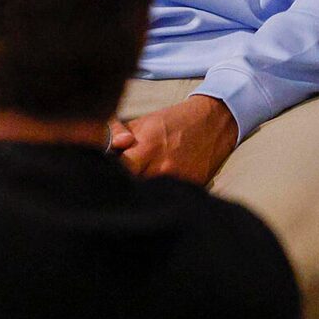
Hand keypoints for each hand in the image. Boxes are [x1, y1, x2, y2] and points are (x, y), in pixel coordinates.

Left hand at [113, 94, 239, 185]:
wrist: (214, 121)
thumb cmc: (173, 121)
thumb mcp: (143, 121)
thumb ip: (117, 133)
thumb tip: (106, 147)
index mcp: (147, 147)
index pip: (118, 170)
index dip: (109, 173)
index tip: (104, 174)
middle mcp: (162, 166)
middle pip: (132, 187)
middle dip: (123, 186)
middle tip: (118, 183)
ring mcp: (178, 179)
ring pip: (149, 196)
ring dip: (141, 193)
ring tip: (137, 187)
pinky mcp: (191, 187)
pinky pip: (168, 197)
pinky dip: (160, 196)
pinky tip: (157, 190)